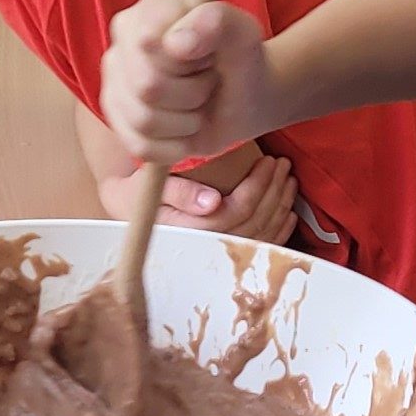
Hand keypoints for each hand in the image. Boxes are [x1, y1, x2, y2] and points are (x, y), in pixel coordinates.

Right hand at [95, 152, 297, 242]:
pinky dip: (279, 230)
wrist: (126, 211)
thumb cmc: (135, 194)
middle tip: (283, 164)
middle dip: (273, 192)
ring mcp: (217, 254)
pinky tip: (288, 211)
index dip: (257, 187)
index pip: (234, 211)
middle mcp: (206, 248)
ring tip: (288, 180)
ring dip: (280, 207)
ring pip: (261, 236)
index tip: (267, 161)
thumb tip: (213, 202)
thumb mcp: (149, 187)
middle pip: (253, 224)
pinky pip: (259, 247)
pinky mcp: (223, 254)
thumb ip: (178, 192)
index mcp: (190, 232)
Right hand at [101, 0, 276, 166]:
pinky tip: (187, 129)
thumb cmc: (242, 62)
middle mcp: (125, 37)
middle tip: (208, 83)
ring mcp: (115, 76)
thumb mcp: (246, 37)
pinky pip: (139, 145)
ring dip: (186, 121)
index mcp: (153, 7)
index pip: (148, 43)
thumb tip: (177, 42)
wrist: (243, 99)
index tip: (209, 56)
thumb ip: (220, 23)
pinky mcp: (115, 114)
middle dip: (191, 95)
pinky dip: (174, 146)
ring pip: (142, 119)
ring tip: (199, 104)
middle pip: (146, 86)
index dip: (188, 61)